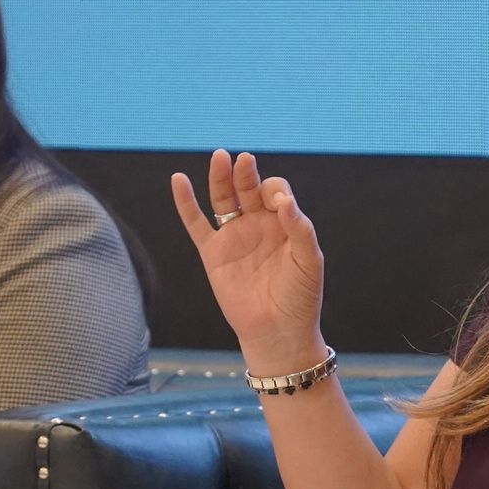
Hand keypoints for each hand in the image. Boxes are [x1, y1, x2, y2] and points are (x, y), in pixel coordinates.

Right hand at [171, 151, 325, 369]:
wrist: (278, 331)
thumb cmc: (299, 297)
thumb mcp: (309, 261)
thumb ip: (300, 229)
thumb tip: (283, 201)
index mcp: (284, 223)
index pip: (276, 192)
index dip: (276, 191)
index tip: (279, 205)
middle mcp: (258, 225)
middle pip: (248, 188)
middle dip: (246, 174)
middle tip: (245, 160)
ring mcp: (234, 237)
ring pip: (223, 199)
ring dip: (221, 178)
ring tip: (220, 157)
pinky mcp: (213, 253)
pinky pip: (196, 223)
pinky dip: (185, 202)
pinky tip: (179, 179)